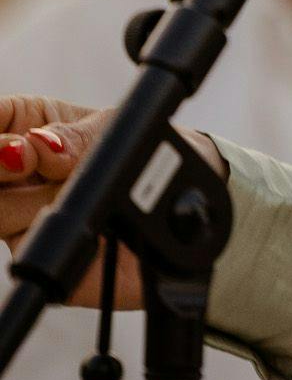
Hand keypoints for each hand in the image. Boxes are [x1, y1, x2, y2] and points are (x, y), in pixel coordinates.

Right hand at [0, 98, 227, 309]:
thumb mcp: (115, 130)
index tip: (14, 140)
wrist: (186, 205)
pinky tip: (88, 222)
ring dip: (39, 197)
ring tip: (72, 187)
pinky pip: (28, 244)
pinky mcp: (36, 253)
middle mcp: (17, 173)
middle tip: (27, 158)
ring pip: (0, 211)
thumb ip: (74, 138)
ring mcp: (21, 214)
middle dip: (3, 162)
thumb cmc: (148, 153)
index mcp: (28, 126)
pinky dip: (57, 228)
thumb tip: (40, 145)